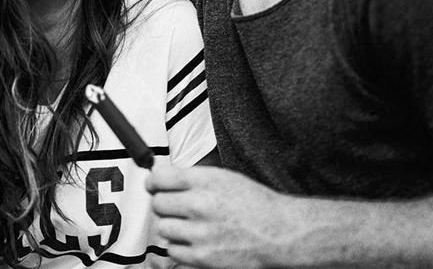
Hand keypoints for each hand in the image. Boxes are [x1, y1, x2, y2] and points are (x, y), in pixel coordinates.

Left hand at [147, 165, 287, 267]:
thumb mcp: (226, 178)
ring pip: (164, 228)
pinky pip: (173, 250)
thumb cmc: (256, 206)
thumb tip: (164, 180)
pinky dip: (181, 247)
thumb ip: (195, 179)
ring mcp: (199, 232)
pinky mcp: (201, 256)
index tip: (154, 186)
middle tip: (178, 209)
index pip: (160, 177)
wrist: (279, 233)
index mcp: (206, 181)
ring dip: (174, 228)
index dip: (153, 182)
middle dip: (166, 205)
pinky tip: (197, 241)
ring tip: (192, 226)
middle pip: (158, 203)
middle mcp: (200, 204)